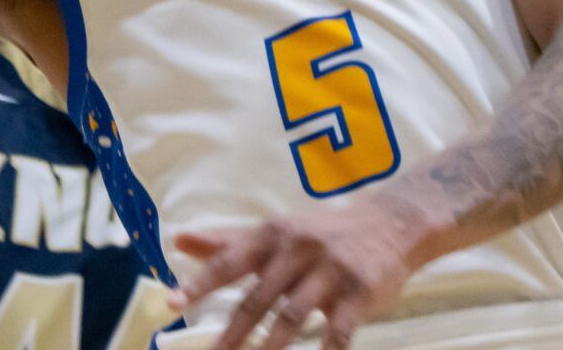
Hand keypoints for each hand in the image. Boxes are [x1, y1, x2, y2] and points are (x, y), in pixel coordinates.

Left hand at [170, 196, 425, 349]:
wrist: (390, 224)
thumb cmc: (321, 233)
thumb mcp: (276, 231)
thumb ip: (228, 241)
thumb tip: (178, 240)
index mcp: (273, 235)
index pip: (229, 260)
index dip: (200, 283)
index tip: (172, 303)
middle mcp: (298, 249)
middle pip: (259, 297)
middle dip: (233, 331)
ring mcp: (331, 271)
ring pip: (293, 316)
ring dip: (269, 348)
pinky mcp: (359, 293)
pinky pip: (339, 332)